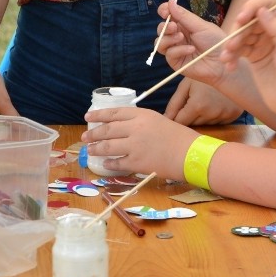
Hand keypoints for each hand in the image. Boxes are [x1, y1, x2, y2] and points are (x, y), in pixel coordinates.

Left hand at [82, 107, 196, 179]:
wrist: (190, 154)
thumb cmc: (179, 137)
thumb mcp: (159, 121)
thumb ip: (141, 123)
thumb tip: (123, 129)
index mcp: (142, 115)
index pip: (114, 113)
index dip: (99, 115)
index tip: (88, 117)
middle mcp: (135, 128)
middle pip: (107, 130)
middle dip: (93, 133)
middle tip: (85, 137)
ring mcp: (134, 146)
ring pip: (107, 146)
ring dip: (96, 148)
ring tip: (90, 150)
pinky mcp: (136, 162)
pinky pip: (117, 162)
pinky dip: (109, 163)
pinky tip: (106, 164)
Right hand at [156, 0, 231, 87]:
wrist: (223, 62)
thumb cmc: (215, 42)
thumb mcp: (201, 26)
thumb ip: (184, 16)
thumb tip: (170, 2)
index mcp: (184, 24)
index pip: (168, 14)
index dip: (163, 11)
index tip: (164, 11)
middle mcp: (177, 36)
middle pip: (161, 28)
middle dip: (165, 26)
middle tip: (174, 26)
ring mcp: (176, 49)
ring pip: (160, 42)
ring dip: (168, 38)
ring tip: (181, 37)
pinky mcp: (176, 61)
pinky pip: (169, 54)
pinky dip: (179, 50)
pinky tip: (191, 49)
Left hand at [164, 77, 243, 125]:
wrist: (230, 69)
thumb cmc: (205, 75)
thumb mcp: (186, 85)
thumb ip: (174, 103)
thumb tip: (165, 119)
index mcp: (198, 105)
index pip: (180, 122)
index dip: (176, 118)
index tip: (177, 112)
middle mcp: (212, 114)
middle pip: (192, 125)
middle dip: (189, 117)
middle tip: (193, 102)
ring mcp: (224, 116)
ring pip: (205, 125)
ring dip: (202, 117)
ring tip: (206, 102)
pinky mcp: (233, 116)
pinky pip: (217, 123)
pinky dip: (214, 117)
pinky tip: (216, 105)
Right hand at [219, 0, 275, 121]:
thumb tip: (262, 10)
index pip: (267, 3)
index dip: (252, 6)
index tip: (241, 19)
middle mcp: (275, 28)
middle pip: (250, 17)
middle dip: (238, 29)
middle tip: (232, 46)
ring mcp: (263, 41)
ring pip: (241, 33)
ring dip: (231, 43)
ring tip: (227, 58)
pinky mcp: (253, 54)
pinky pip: (237, 48)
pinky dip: (230, 55)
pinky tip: (229, 66)